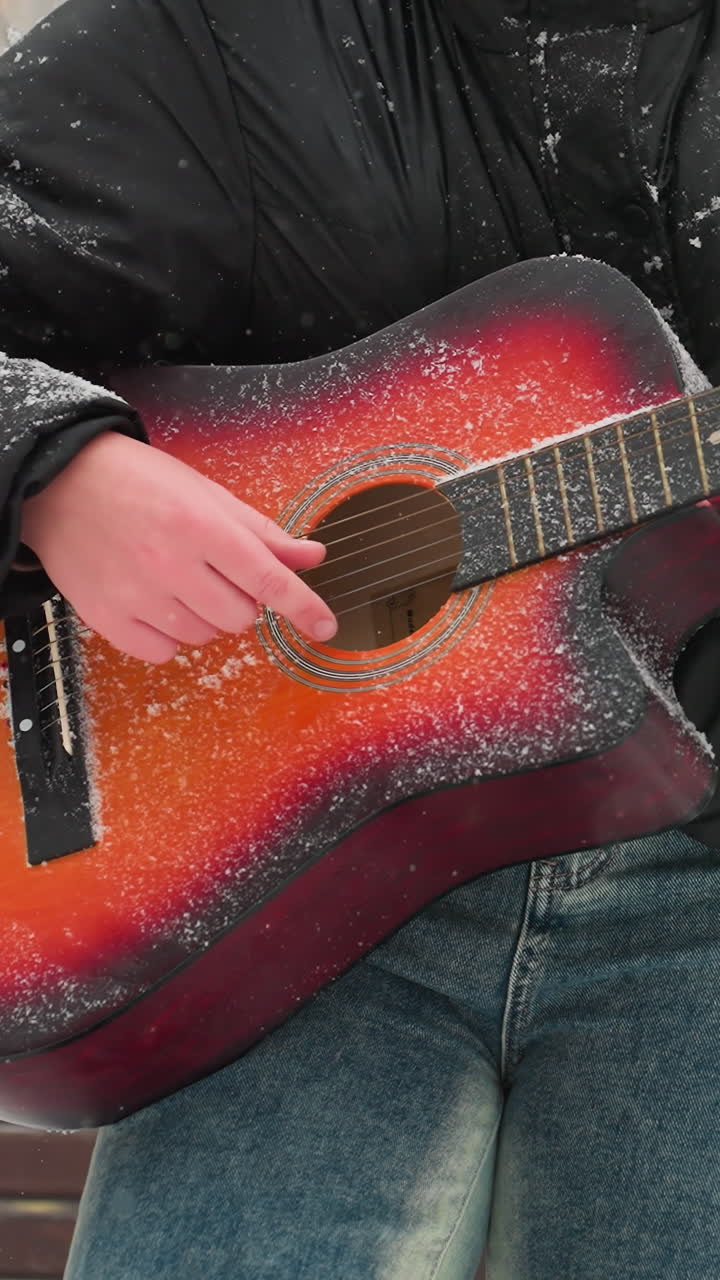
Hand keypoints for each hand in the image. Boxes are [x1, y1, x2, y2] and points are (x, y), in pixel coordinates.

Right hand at [20, 432, 336, 662]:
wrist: (62, 485)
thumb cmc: (138, 483)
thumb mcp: (205, 494)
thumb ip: (261, 532)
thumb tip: (311, 556)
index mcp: (199, 525)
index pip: (267, 578)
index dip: (303, 606)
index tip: (325, 626)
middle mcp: (169, 562)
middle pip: (241, 617)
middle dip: (240, 599)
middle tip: (212, 571)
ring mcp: (136, 594)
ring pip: (204, 636)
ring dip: (204, 616)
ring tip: (176, 579)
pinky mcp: (108, 618)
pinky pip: (164, 652)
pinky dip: (169, 635)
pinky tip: (155, 601)